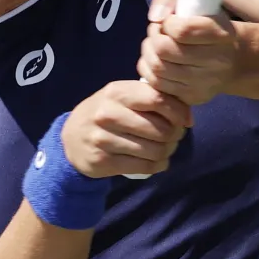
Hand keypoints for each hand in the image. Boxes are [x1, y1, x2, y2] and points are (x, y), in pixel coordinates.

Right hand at [62, 80, 192, 178]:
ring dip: (168, 152)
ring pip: (155, 150)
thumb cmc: (106, 112)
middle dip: (175, 135)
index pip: (158, 99)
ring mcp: (104, 139)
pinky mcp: (104, 162)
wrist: (71, 139)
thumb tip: (187, 116)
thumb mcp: (122, 96)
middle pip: (160, 129)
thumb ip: (150, 98)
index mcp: (117, 92)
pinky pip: (144, 167)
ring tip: (166, 148)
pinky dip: (159, 165)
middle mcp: (108, 114)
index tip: (186, 120)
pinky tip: (158, 161)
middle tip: (174, 136)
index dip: (179, 112)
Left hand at [137, 0, 239, 107]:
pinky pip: (157, 84)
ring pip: (158, 68)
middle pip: (164, 51)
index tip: (171, 20)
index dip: (167, 23)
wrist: (234, 59)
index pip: (181, 31)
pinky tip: (157, 60)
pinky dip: (149, 69)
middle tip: (158, 31)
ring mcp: (205, 83)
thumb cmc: (209, 22)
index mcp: (222, 34)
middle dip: (154, 37)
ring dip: (148, 52)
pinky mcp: (193, 97)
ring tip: (156, 44)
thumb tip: (155, 18)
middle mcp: (217, 61)